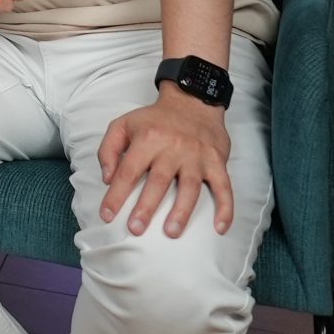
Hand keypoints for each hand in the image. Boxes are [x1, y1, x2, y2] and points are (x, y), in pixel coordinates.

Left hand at [96, 88, 234, 237]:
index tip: (107, 216)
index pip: (128, 171)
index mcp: (147, 139)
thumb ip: (109, 150)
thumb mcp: (123, 125)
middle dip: (145, 207)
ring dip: (181, 212)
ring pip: (189, 187)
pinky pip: (224, 187)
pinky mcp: (216, 162)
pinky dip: (225, 208)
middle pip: (158, 182)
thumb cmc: (154, 119)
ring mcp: (196, 156)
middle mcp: (172, 148)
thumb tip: (107, 179)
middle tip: (135, 229)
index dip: (116, 195)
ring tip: (171, 232)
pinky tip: (220, 228)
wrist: (192, 101)